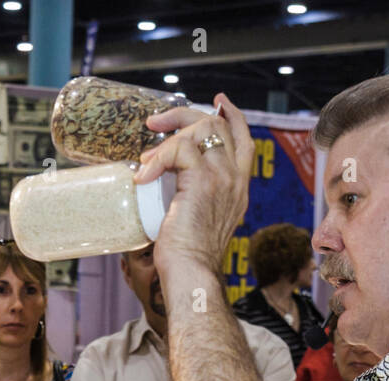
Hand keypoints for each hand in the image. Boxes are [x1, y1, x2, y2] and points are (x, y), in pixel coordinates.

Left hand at [134, 93, 254, 277]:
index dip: (232, 115)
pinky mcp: (203, 180)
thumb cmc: (187, 256)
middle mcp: (236, 179)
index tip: (217, 102)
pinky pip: (178, 149)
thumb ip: (192, 197)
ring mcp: (223, 177)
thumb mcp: (196, 219)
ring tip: (147, 161)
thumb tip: (162, 182)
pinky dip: (156, 158)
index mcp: (238, 187)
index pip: (244, 138)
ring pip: (199, 130)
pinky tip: (143, 178)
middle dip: (184, 116)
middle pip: (218, 124)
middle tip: (155, 124)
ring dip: (167, 138)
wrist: (191, 272)